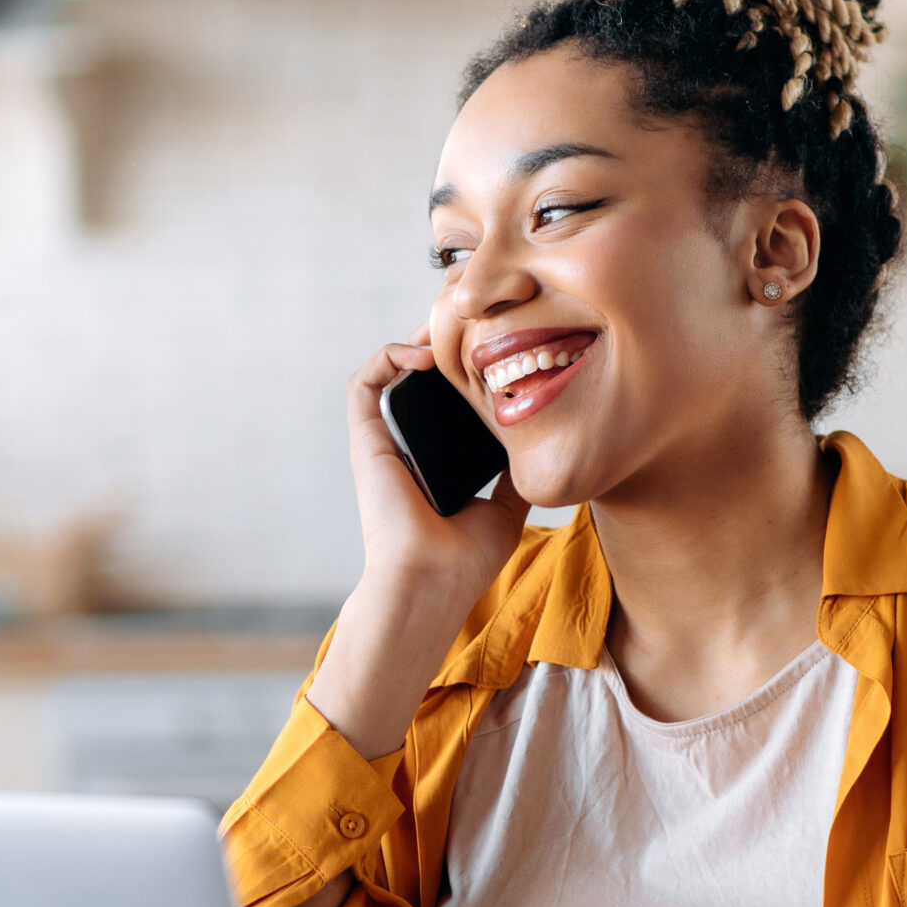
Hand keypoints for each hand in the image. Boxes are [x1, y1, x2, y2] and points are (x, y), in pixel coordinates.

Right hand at [303, 325, 527, 764]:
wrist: (431, 582)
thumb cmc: (464, 561)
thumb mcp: (505, 509)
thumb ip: (515, 478)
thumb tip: (543, 450)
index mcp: (435, 460)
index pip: (445, 399)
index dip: (464, 367)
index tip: (495, 346)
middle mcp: (406, 445)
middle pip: (418, 377)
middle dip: (443, 342)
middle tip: (475, 324)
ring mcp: (384, 441)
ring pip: (388, 370)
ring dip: (415, 339)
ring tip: (449, 327)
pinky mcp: (365, 440)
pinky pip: (363, 383)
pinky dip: (388, 357)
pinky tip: (422, 355)